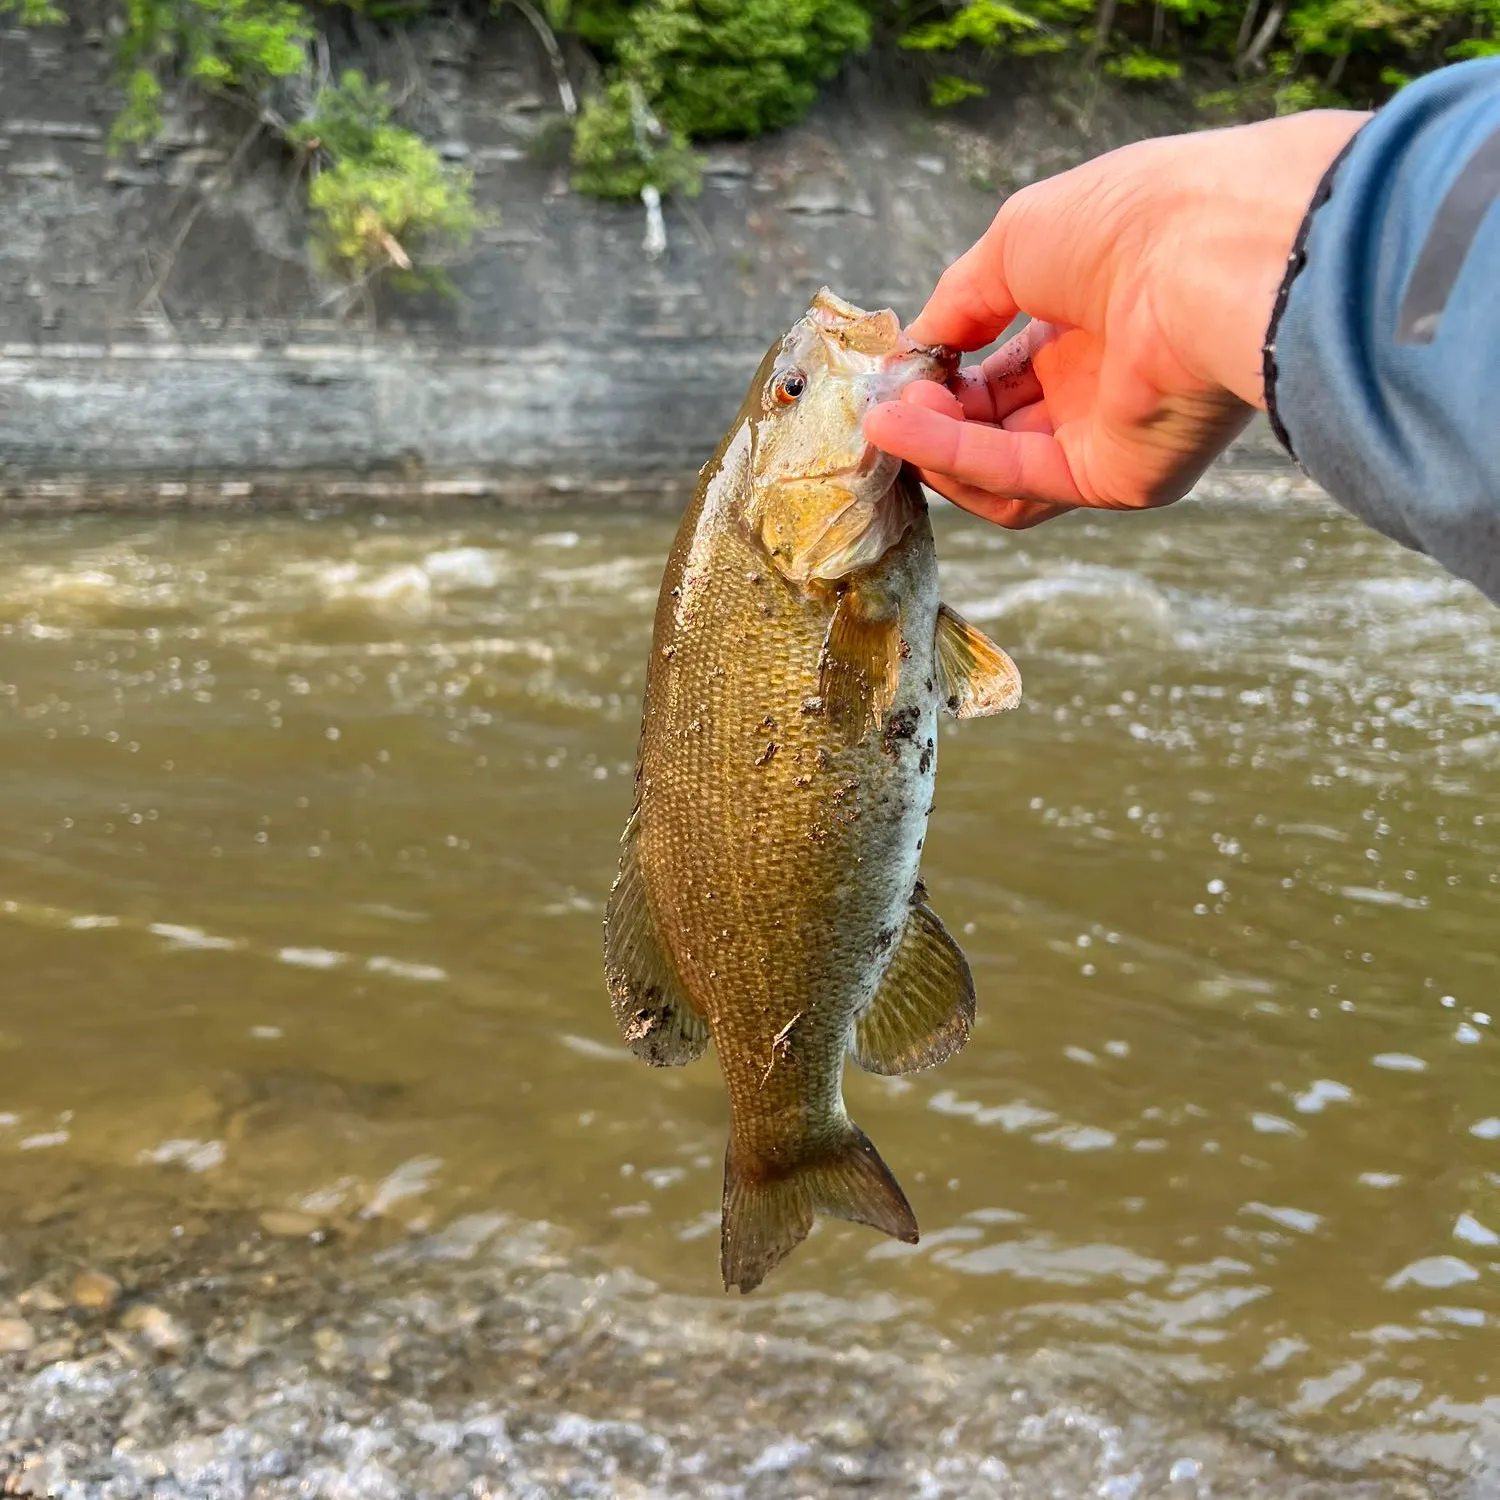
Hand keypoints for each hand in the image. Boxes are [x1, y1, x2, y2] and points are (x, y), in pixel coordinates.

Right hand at [866, 110, 1369, 528]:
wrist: (1207, 250)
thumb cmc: (1128, 221)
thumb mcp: (1015, 244)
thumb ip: (961, 302)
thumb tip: (916, 346)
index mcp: (1087, 323)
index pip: (999, 370)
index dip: (941, 374)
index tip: (892, 372)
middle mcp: (1098, 385)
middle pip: (993, 426)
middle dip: (931, 415)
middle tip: (881, 402)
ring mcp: (1108, 437)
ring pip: (998, 470)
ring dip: (935, 446)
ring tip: (887, 417)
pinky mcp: (1116, 479)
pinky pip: (1020, 481)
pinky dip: (955, 460)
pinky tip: (901, 430)